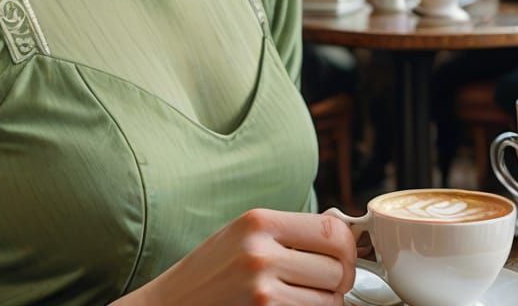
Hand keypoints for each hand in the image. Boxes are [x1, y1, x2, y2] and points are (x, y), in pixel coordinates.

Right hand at [118, 208, 355, 305]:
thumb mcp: (242, 236)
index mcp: (259, 221)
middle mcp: (260, 252)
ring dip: (324, 303)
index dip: (347, 248)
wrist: (170, 305)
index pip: (333, 231)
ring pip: (331, 301)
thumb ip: (287, 233)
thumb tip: (340, 238)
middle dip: (338, 281)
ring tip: (297, 297)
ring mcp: (262, 290)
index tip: (344, 257)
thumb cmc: (209, 272)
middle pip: (338, 268)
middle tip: (322, 283)